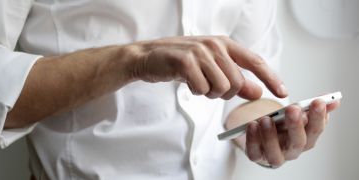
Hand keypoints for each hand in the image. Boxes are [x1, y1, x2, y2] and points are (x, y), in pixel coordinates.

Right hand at [128, 36, 287, 99]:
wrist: (148, 57)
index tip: (283, 92)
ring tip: (197, 82)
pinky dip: (196, 92)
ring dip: (209, 93)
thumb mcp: (211, 68)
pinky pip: (202, 89)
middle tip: (209, 87)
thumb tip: (258, 92)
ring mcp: (200, 52)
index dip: (271, 78)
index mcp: (224, 44)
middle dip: (225, 93)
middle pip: (237, 82)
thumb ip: (235, 80)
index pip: (255, 62)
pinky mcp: (186, 62)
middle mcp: (215, 45)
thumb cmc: (181, 62)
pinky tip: (187, 82)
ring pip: (221, 88)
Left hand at [237, 99, 339, 167]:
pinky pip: (254, 152)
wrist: (262, 136)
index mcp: (305, 138)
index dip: (318, 117)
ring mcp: (274, 155)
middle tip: (293, 109)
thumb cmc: (282, 125)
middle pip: (298, 142)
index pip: (316, 130)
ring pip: (275, 153)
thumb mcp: (297, 114)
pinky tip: (252, 125)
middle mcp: (292, 150)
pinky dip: (253, 140)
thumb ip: (312, 108)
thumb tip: (334, 100)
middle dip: (296, 125)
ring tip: (266, 119)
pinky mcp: (257, 156)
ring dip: (271, 136)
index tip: (318, 101)